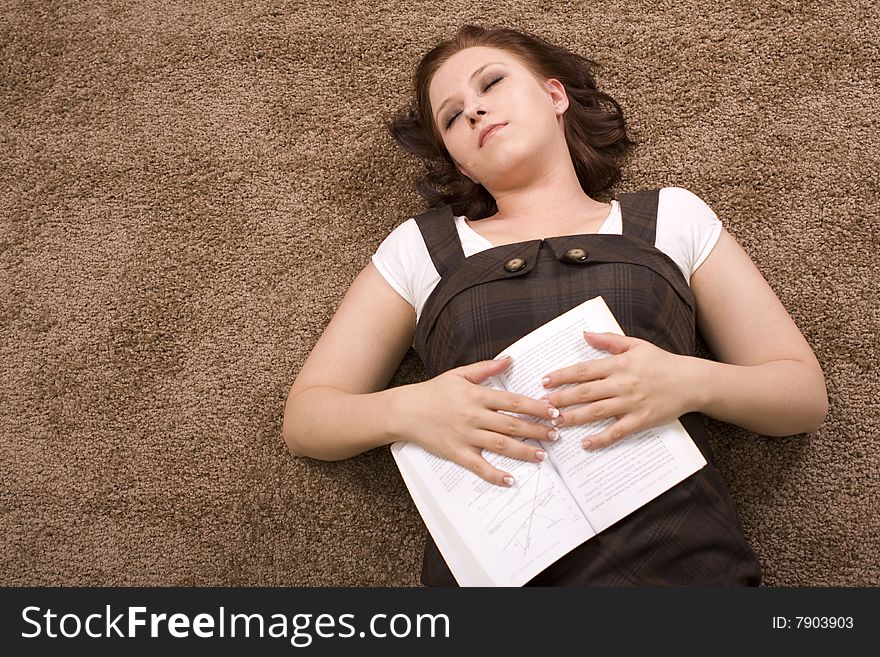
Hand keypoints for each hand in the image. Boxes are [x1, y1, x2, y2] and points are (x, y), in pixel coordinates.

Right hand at [396, 357, 559, 486]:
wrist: (405, 410)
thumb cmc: (432, 392)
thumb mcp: (459, 374)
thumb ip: (485, 368)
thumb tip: (509, 360)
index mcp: (476, 396)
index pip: (512, 401)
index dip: (535, 407)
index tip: (553, 412)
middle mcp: (473, 416)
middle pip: (511, 424)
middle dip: (536, 430)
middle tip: (556, 435)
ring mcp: (465, 436)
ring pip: (500, 445)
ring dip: (524, 451)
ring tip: (543, 455)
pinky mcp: (456, 452)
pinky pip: (478, 466)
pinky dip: (495, 474)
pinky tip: (510, 480)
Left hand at [541, 332, 698, 449]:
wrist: (691, 382)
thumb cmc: (661, 363)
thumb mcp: (636, 345)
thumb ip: (608, 340)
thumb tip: (584, 335)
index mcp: (619, 365)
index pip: (584, 370)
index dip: (562, 376)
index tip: (545, 381)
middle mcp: (622, 384)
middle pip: (584, 392)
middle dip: (560, 399)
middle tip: (541, 405)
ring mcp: (631, 403)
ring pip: (596, 412)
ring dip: (573, 418)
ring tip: (555, 422)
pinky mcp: (640, 420)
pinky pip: (617, 431)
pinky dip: (601, 439)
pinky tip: (586, 444)